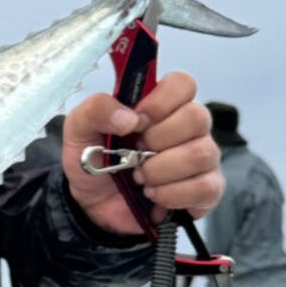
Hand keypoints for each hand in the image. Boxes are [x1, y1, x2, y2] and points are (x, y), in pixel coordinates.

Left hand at [62, 71, 222, 234]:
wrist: (91, 202)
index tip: (137, 121)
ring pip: (202, 153)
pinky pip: (207, 187)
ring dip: (160, 170)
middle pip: (197, 117)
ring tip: (138, 177)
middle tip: (134, 153)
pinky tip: (153, 194)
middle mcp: (187, 127)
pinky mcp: (206, 189)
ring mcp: (201, 157)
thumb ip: (95, 110)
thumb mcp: (78, 130)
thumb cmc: (91, 159)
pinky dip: (173, 194)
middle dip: (157, 140)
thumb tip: (130, 117)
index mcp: (160, 105)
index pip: (183, 84)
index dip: (162, 101)